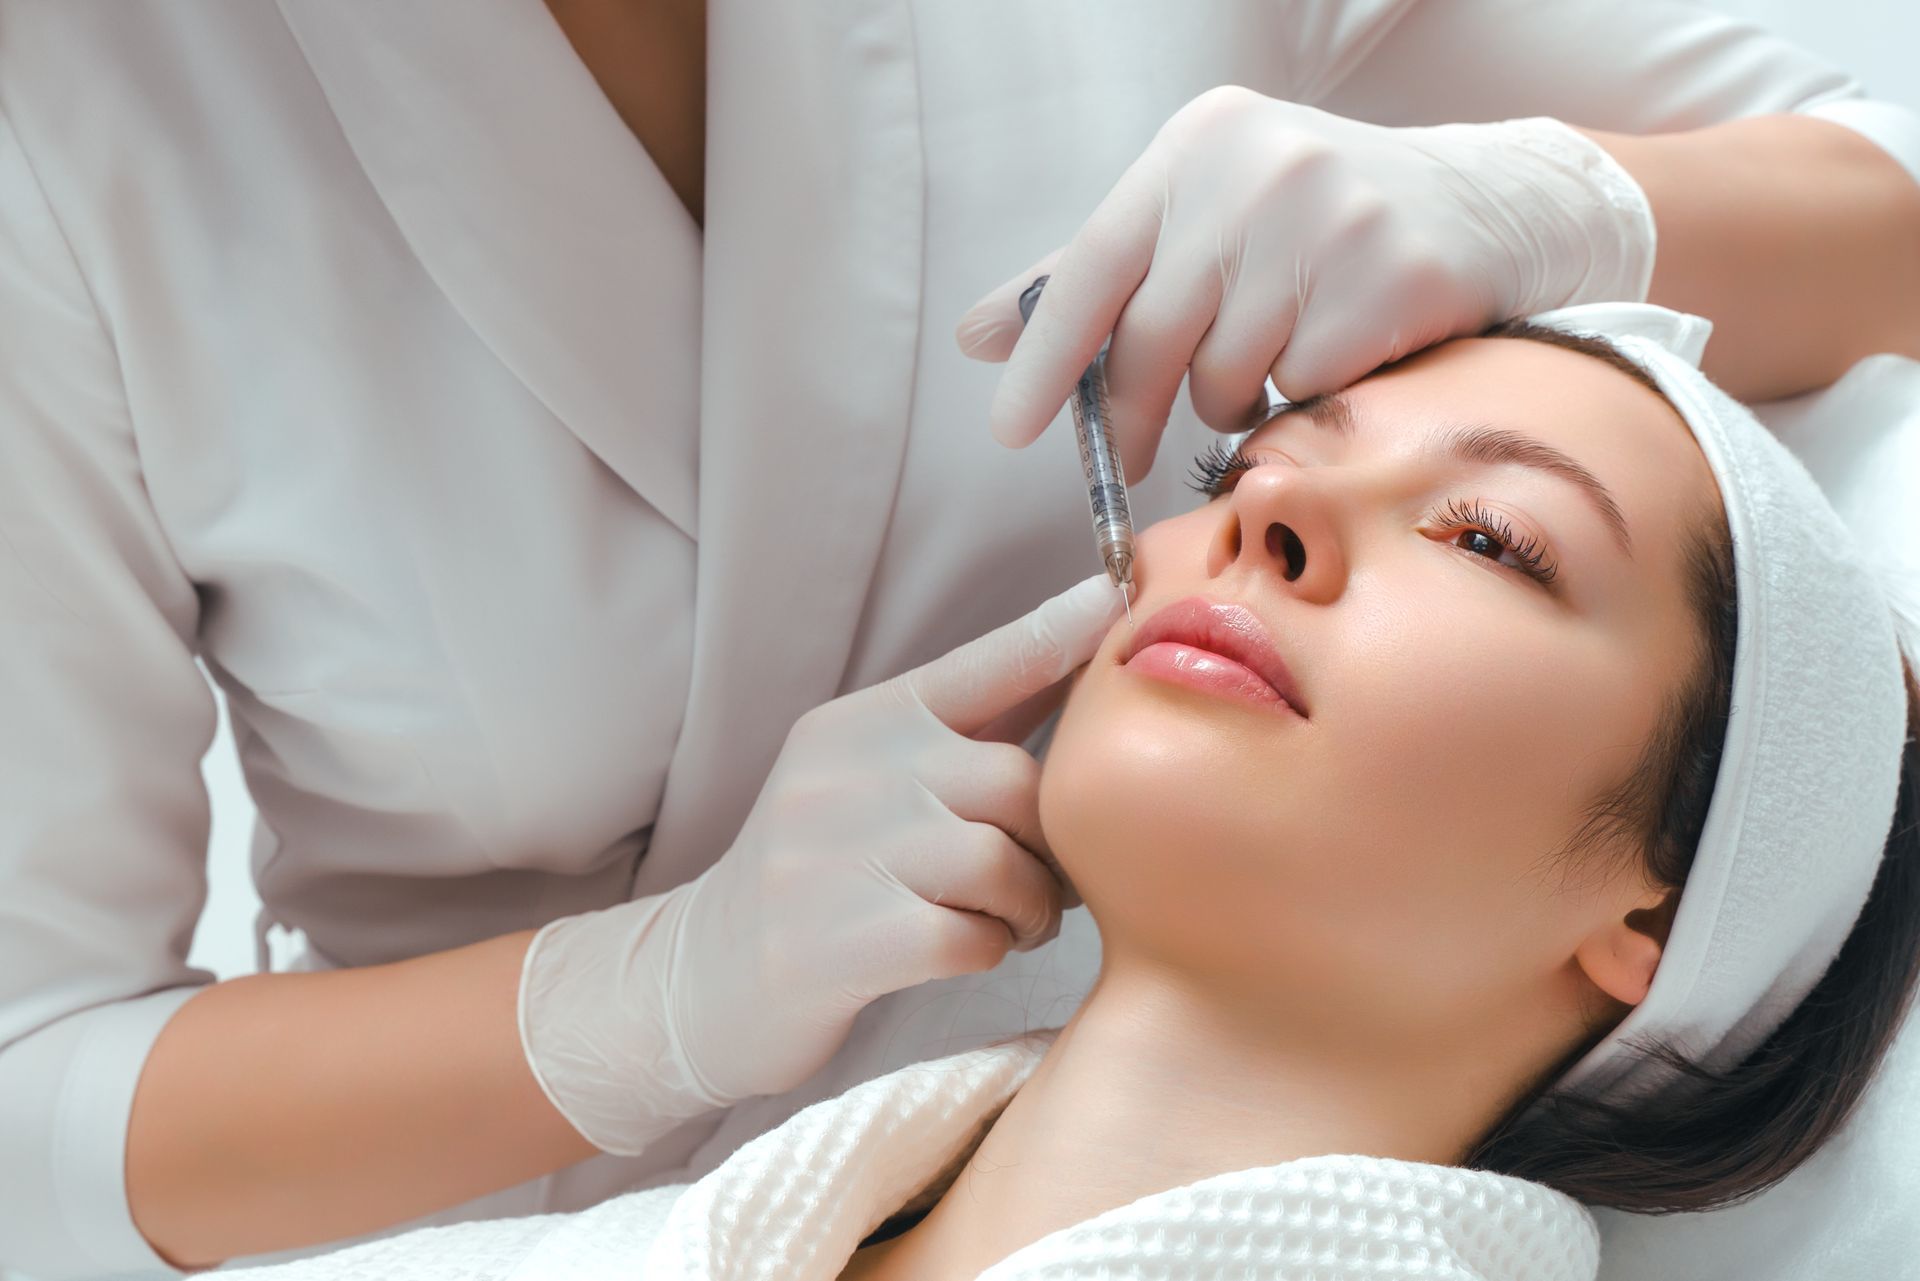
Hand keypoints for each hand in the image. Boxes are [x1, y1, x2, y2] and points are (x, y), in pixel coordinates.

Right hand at [518, 575, 1123, 1153]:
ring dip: (1027, 908)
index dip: (1058, 629)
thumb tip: (1074, 664)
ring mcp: (836, 855)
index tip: (1117, 594)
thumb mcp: (868, 780)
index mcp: (862, 723)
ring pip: (1004, 863)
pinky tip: (960, 952)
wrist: (701, 976)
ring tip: (1001, 922)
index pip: (982, 663)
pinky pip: (972, 937)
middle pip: (1018, 782)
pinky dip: (987, 951)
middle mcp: (846, 772)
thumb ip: (962, 735)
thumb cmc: (816, 876)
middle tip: (1035, 883)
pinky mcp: (841, 941)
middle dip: (1048, 843)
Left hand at [955, 87, 1654, 477]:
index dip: (1045, 358)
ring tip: (1270, 358)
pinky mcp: (1393, 281)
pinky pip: (1300, 392)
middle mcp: (1260, 170)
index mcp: (1197, 145)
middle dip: (1132, 414)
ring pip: (1226, 378)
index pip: (1090, 264)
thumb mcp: (1200, 218)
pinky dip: (1300, 399)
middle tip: (1131, 453)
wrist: (1490, 204)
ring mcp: (1334, 222)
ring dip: (1230, 398)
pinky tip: (1331, 356)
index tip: (1010, 427)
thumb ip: (1091, 276)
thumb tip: (977, 335)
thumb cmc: (1313, 224)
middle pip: (1153, 339)